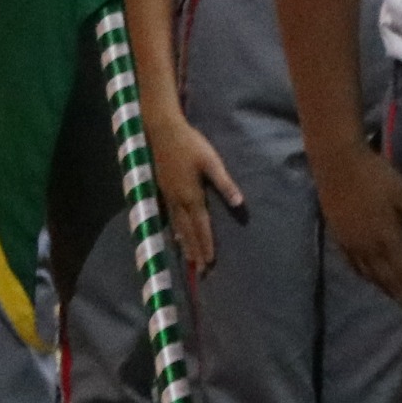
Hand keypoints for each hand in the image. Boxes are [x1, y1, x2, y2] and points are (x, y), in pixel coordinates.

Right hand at [143, 102, 243, 274]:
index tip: (210, 262)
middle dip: (195, 251)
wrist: (163, 132)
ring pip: (177, 227)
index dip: (206, 245)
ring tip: (189, 260)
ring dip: (185, 244)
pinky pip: (170, 218)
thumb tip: (239, 203)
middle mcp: (179, 201)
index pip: (202, 227)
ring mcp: (168, 197)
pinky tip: (175, 237)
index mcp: (192, 196)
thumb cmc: (191, 145)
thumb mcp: (211, 162)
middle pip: (188, 232)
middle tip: (200, 271)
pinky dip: (174, 231)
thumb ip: (225, 183)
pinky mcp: (162, 191)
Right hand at [321, 144, 401, 328]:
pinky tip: (373, 281)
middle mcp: (369, 248)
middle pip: (391, 282)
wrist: (335, 162)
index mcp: (388, 238)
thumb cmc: (374, 174)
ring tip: (401, 305)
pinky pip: (356, 267)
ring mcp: (352, 245)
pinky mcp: (340, 239)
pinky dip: (368, 279)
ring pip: (373, 277)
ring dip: (389, 293)